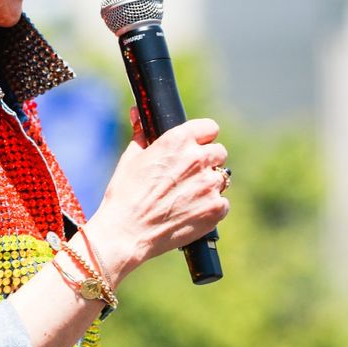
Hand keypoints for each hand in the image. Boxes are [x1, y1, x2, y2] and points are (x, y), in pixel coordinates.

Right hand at [84, 110, 229, 284]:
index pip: (210, 128)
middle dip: (207, 162)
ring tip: (188, 197)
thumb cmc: (124, 193)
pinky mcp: (215, 209)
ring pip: (221, 179)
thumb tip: (137, 114)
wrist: (127, 232)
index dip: (202, 138)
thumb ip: (141, 134)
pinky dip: (211, 208)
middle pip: (219, 152)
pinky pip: (222, 203)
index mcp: (178, 140)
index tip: (197, 146)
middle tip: (190, 175)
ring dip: (209, 185)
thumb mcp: (131, 158)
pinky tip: (192, 212)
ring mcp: (209, 185)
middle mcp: (198, 159)